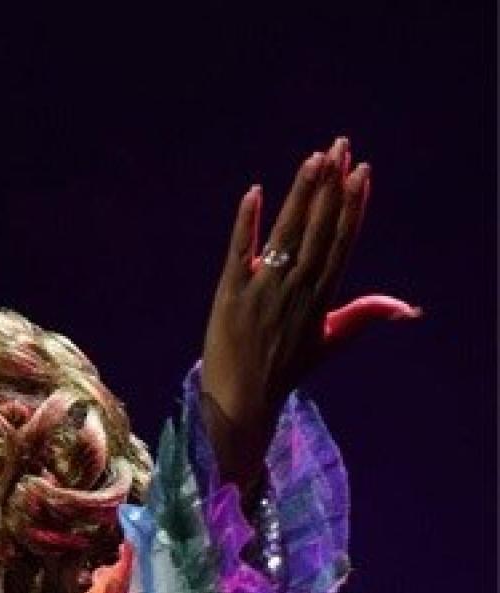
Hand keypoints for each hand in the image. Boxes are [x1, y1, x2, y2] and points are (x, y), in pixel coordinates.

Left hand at [200, 135, 420, 491]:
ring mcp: (262, 290)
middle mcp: (296, 289)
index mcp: (321, 297)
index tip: (362, 171)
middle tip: (340, 145)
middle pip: (318, 227)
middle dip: (331, 185)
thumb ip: (365, 316)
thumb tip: (411, 310)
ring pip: (286, 232)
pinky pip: (239, 251)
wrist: (239, 398)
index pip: (341, 240)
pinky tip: (254, 192)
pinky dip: (247, 222)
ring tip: (314, 159)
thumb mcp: (329, 342)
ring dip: (301, 193)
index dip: (353, 204)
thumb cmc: (284, 369)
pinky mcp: (229, 294)